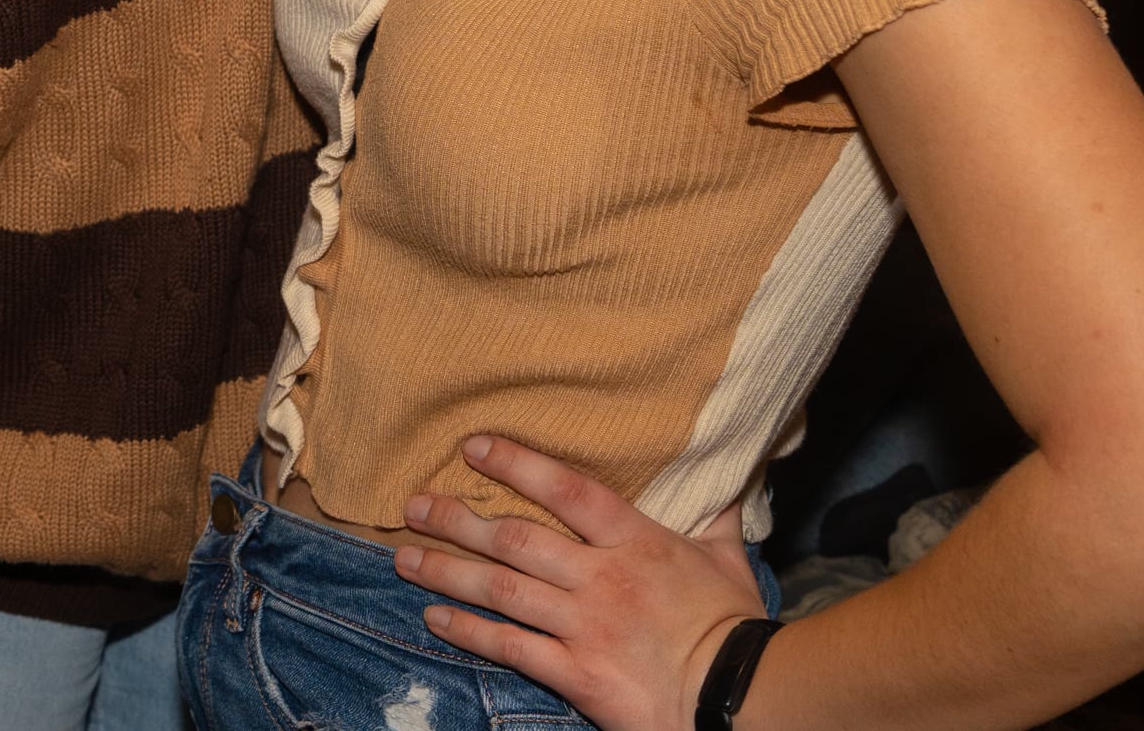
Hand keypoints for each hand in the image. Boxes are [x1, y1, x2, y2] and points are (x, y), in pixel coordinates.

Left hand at [396, 436, 765, 730]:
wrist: (739, 697)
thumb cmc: (735, 627)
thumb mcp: (728, 559)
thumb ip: (715, 515)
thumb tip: (726, 478)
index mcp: (635, 541)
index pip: (564, 490)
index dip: (515, 464)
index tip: (473, 446)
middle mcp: (600, 577)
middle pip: (513, 539)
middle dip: (457, 520)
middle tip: (414, 504)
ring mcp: (584, 626)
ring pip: (500, 590)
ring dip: (446, 571)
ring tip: (404, 557)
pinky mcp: (576, 673)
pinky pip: (510, 648)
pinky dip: (468, 632)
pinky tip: (435, 618)